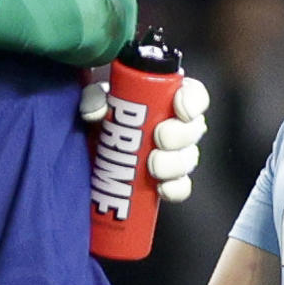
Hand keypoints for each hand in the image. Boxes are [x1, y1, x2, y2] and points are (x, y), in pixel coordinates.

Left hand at [79, 77, 208, 202]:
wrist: (90, 147)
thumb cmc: (102, 116)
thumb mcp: (96, 100)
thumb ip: (94, 97)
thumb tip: (96, 109)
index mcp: (167, 98)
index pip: (193, 95)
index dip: (193, 101)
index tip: (180, 109)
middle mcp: (176, 126)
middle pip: (194, 129)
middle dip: (180, 135)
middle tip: (159, 137)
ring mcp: (173, 156)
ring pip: (188, 159)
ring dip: (173, 163)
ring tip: (153, 166)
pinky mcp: (165, 182)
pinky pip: (180, 188)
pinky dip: (174, 189)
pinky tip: (161, 188)